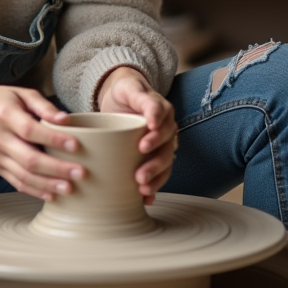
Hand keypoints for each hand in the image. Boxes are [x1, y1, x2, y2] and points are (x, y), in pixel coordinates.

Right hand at [0, 82, 83, 200]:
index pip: (32, 131)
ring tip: (70, 188)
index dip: (54, 140)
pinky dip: (34, 190)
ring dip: (48, 185)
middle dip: (57, 169)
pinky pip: (16, 182)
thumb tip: (66, 120)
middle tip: (80, 173)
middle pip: (29, 159)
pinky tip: (51, 194)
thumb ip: (44, 105)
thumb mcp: (21, 93)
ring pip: (23, 176)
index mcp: (6, 115)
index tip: (76, 146)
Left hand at [97, 67, 176, 203]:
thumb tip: (151, 118)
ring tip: (143, 189)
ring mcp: (160, 144)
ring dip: (156, 178)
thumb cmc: (126, 92)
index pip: (161, 122)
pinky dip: (154, 188)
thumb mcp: (130, 88)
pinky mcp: (151, 157)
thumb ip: (141, 98)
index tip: (143, 145)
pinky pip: (158, 174)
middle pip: (165, 148)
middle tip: (140, 174)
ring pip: (164, 163)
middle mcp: (165, 128)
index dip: (155, 135)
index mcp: (161, 110)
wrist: (121, 97)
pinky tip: (146, 200)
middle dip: (154, 163)